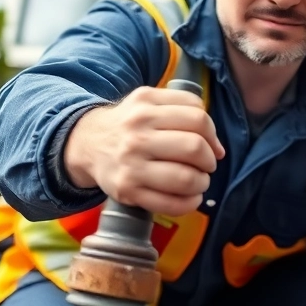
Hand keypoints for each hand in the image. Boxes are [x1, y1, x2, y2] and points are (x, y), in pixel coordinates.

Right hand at [64, 86, 225, 216]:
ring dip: (202, 182)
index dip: (213, 135)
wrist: (87, 144)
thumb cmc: (129, 125)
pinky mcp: (127, 190)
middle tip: (206, 165)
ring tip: (198, 181)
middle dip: (209, 160)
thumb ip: (185, 111)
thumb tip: (218, 148)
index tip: (212, 146)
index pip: (198, 118)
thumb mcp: (148, 102)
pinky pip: (171, 203)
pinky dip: (190, 203)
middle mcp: (136, 134)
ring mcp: (131, 164)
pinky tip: (190, 197)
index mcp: (145, 106)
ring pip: (185, 178)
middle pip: (194, 148)